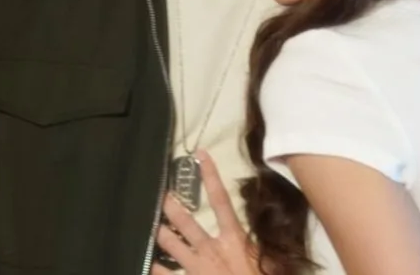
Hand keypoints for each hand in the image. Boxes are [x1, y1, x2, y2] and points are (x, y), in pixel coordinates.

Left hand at [151, 150, 261, 274]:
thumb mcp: (271, 261)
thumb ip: (266, 243)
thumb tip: (272, 224)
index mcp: (233, 240)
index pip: (221, 201)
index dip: (211, 176)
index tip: (200, 155)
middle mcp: (210, 250)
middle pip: (187, 223)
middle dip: (172, 208)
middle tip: (161, 194)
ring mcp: (196, 269)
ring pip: (172, 246)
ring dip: (160, 234)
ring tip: (149, 224)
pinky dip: (157, 269)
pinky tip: (147, 264)